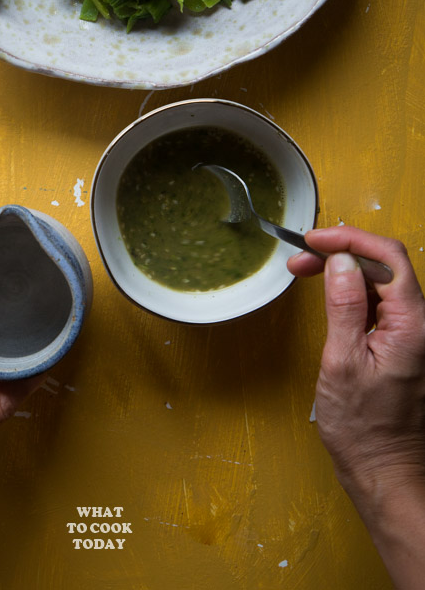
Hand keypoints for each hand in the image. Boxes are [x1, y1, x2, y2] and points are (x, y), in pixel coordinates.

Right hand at [288, 227, 424, 588]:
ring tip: (305, 271)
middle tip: (299, 259)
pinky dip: (353, 291)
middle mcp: (421, 325)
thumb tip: (341, 261)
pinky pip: (381, 304)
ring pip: (382, 282)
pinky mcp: (404, 344)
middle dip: (342, 253)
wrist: (385, 472)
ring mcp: (414, 334)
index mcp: (413, 325)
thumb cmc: (363, 428)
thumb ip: (344, 306)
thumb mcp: (343, 362)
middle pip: (386, 266)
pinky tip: (329, 293)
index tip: (314, 240)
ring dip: (345, 270)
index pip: (390, 258)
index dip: (351, 240)